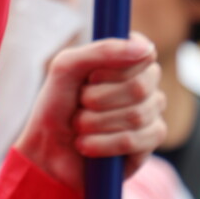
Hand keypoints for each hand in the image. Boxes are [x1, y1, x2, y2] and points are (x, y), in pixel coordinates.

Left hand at [14, 34, 165, 190]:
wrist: (48, 149)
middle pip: (140, 87)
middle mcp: (145, 83)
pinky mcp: (149, 142)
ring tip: (79, 126)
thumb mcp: (66, 67)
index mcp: (128, 59)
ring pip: (136, 115)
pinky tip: (86, 145)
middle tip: (79, 104)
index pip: (142, 53)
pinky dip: (103, 144)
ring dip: (95, 122)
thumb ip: (102, 51)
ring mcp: (151, 113)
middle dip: (97, 99)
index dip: (112, 69)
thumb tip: (146, 49)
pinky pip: (134, 141)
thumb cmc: (57, 103)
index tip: (90, 77)